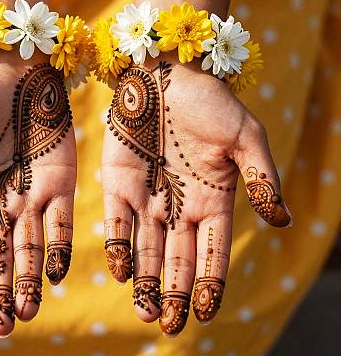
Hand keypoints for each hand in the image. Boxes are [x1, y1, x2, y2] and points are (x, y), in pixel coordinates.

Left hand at [101, 55, 290, 335]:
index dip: (210, 282)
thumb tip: (281, 220)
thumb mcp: (244, 136)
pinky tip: (121, 270)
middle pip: (179, 258)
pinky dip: (119, 246)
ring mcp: (147, 195)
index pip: (213, 250)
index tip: (204, 312)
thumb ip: (262, 176)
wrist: (163, 72)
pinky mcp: (118, 182)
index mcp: (212, 198)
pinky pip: (117, 222)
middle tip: (169, 326)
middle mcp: (179, 204)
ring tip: (146, 313)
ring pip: (147, 249)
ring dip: (146, 281)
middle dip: (175, 293)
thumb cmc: (208, 101)